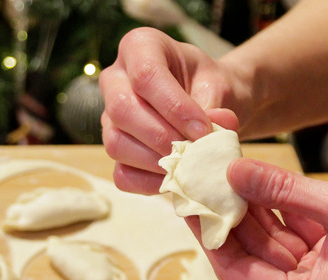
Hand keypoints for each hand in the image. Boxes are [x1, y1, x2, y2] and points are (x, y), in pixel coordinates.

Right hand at [99, 27, 240, 194]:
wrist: (209, 108)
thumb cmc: (211, 88)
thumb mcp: (219, 86)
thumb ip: (215, 106)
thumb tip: (211, 135)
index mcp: (140, 47)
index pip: (146, 76)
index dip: (175, 108)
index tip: (204, 130)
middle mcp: (115, 79)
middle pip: (123, 110)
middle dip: (163, 137)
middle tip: (195, 151)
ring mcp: (108, 117)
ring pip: (116, 144)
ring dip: (157, 162)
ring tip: (190, 165)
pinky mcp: (116, 149)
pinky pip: (122, 174)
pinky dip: (151, 183)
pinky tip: (177, 178)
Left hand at [195, 159, 327, 279]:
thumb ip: (281, 189)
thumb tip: (233, 170)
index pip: (233, 269)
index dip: (207, 230)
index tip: (188, 195)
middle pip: (251, 259)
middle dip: (230, 216)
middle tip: (205, 176)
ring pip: (273, 249)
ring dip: (255, 212)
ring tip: (229, 172)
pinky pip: (298, 245)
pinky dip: (283, 217)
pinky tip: (263, 183)